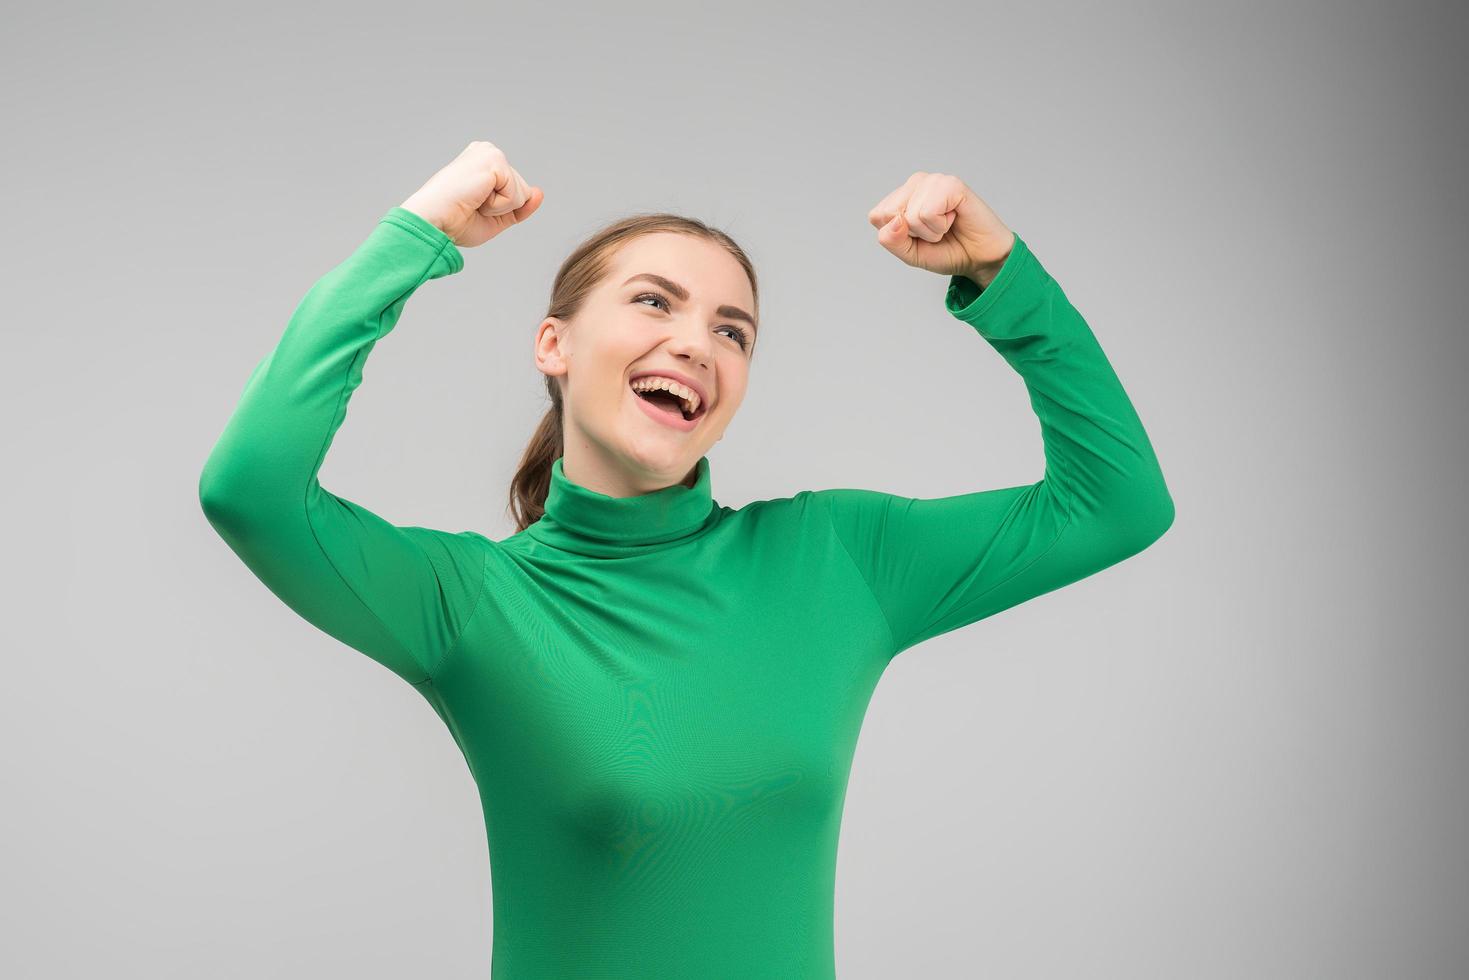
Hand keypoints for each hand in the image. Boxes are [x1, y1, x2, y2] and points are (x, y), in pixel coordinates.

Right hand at [400, 140, 543, 247]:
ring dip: (499, 208)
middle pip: (522, 191)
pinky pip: (516, 195)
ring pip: (522, 193)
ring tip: (472, 201)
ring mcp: (490, 153)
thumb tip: (538, 193)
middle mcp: (488, 152)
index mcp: (484, 163)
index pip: (515, 192)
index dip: (502, 209)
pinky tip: (476, 198)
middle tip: (471, 205)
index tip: (472, 206)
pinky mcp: (494, 160)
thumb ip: (520, 206)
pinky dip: (498, 206)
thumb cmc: (454, 221)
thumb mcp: (496, 217)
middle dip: (502, 208)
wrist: (433, 221)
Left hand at [868, 172, 1014, 281]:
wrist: (979, 258)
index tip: (919, 237)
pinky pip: (927, 212)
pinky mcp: (950, 184)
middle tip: (935, 232)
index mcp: (902, 196)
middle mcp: (915, 184)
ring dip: (930, 232)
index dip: (898, 237)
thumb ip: (893, 241)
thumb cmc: (947, 250)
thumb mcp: (910, 254)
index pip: (877, 216)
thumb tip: (896, 220)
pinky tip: (954, 218)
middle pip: (889, 214)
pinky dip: (940, 225)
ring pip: (910, 215)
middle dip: (913, 234)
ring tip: (946, 225)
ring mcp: (933, 181)